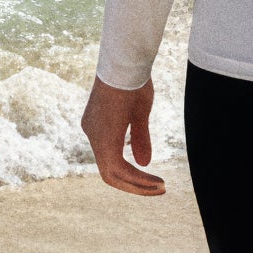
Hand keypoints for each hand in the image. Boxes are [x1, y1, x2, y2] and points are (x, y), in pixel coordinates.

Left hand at [82, 77, 165, 196]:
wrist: (127, 63)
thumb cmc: (133, 81)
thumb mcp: (139, 114)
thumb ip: (140, 138)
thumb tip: (144, 163)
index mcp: (98, 126)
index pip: (110, 159)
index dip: (130, 174)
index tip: (152, 178)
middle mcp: (92, 133)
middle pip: (109, 172)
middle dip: (134, 185)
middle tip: (158, 189)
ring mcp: (95, 137)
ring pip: (112, 175)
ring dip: (138, 186)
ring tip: (161, 188)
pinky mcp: (104, 139)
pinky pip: (118, 169)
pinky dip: (137, 179)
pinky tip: (155, 181)